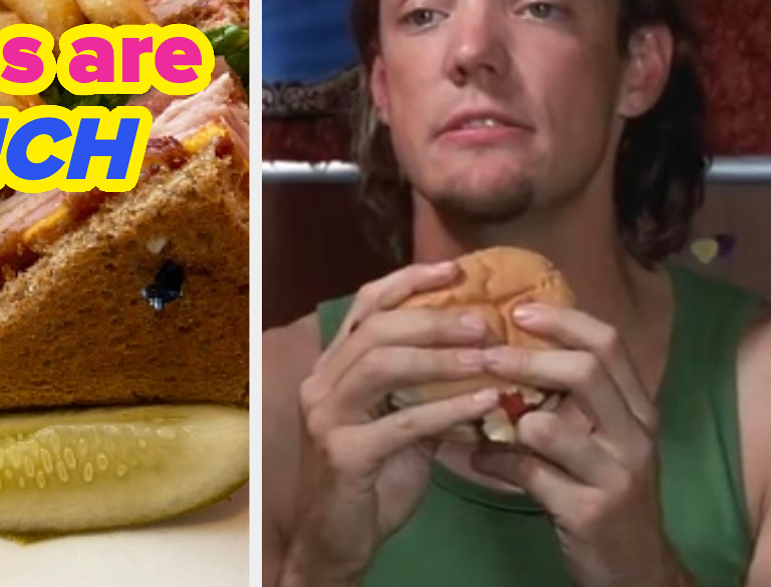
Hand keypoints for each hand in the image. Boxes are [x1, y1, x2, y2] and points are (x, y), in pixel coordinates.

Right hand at [281, 261, 501, 586]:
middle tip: (485, 321)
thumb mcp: (400, 425)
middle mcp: (322, 382)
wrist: (336, 542)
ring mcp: (327, 416)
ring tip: (490, 356)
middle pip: (377, 329)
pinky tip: (483, 404)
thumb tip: (484, 356)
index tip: (457, 270)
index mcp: (334, 367)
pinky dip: (447, 409)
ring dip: (442, 357)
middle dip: (434, 318)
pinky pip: (401, 422)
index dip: (410, 281)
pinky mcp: (343, 454)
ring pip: (382, 365)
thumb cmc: (372, 480)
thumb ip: (425, 390)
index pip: (367, 305)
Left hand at [472, 304, 692, 586]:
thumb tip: (508, 347)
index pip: (608, 344)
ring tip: (476, 409)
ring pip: (550, 427)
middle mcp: (635, 435)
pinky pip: (527, 474)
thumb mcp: (602, 439)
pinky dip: (494, 462)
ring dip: (506, 415)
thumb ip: (570, 398)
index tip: (517, 308)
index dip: (562, 320)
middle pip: (586, 372)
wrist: (636, 567)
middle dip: (527, 358)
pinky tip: (476, 458)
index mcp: (638, 408)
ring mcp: (615, 475)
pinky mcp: (589, 512)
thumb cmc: (605, 489)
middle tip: (485, 353)